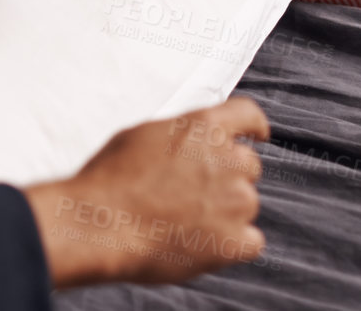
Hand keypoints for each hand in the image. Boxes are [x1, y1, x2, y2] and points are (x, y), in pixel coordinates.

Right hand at [23, 97, 269, 287]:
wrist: (102, 223)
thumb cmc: (110, 179)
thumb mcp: (142, 135)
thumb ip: (180, 136)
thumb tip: (189, 144)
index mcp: (204, 127)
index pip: (248, 115)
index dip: (254, 127)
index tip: (258, 135)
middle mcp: (228, 159)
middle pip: (248, 165)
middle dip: (227, 177)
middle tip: (191, 193)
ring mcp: (236, 200)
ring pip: (246, 204)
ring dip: (225, 212)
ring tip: (183, 221)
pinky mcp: (236, 240)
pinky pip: (250, 241)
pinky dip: (230, 244)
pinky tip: (199, 243)